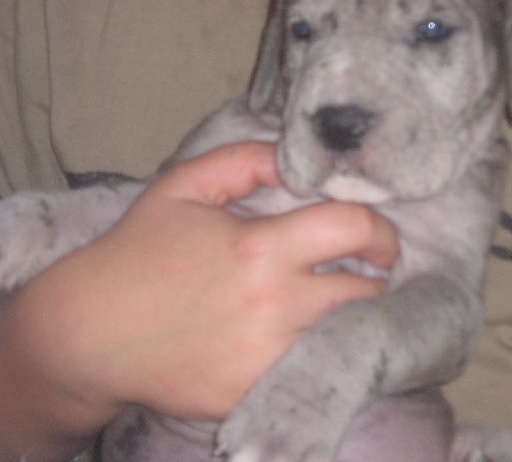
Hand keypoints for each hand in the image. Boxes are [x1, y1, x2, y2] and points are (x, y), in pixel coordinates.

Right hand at [0, 142, 397, 459]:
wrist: (88, 336)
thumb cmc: (138, 253)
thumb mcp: (183, 187)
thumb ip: (246, 160)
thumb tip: (298, 161)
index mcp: (260, 251)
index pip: (354, 230)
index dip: (380, 229)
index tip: (380, 238)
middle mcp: (273, 309)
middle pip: (365, 293)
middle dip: (373, 279)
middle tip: (364, 271)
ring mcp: (265, 360)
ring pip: (345, 337)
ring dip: (349, 317)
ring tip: (331, 302)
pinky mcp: (252, 396)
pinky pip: (309, 372)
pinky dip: (316, 353)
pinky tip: (294, 337)